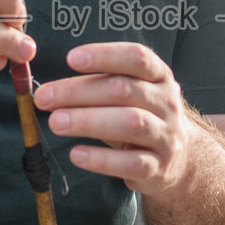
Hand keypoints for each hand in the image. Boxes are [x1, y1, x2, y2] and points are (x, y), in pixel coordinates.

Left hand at [33, 42, 202, 199]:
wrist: (180, 160)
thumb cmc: (142, 118)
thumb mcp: (131, 95)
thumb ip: (100, 86)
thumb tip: (50, 89)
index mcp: (159, 77)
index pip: (137, 58)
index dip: (105, 55)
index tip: (70, 58)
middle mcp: (166, 103)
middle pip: (125, 90)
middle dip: (80, 92)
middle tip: (44, 98)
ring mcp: (165, 136)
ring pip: (130, 123)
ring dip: (88, 121)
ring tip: (55, 122)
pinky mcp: (157, 168)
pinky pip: (130, 162)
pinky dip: (101, 159)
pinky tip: (76, 154)